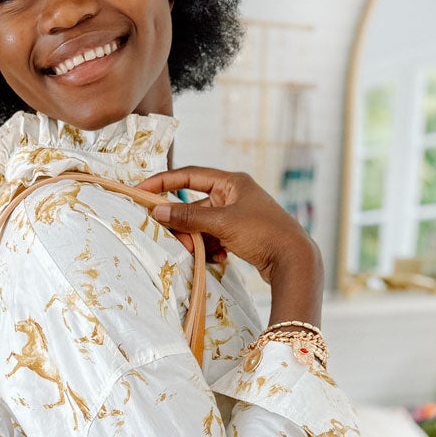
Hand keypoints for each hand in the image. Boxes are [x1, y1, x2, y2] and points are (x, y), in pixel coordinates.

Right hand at [137, 165, 320, 282]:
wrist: (294, 261)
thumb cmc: (263, 234)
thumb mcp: (222, 223)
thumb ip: (189, 216)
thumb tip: (158, 210)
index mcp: (232, 182)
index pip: (189, 176)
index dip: (163, 182)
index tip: (140, 191)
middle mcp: (235, 194)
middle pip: (195, 205)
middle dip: (183, 224)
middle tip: (176, 241)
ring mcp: (238, 215)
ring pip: (203, 224)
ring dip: (197, 240)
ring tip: (201, 253)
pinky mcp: (241, 234)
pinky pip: (214, 237)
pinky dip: (211, 248)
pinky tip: (218, 258)